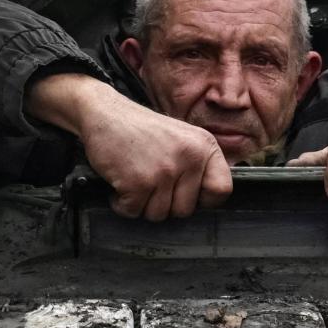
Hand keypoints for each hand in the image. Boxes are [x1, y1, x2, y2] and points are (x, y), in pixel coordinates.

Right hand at [27, 73, 231, 219]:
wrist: (105, 112)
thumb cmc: (141, 130)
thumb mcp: (182, 138)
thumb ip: (197, 165)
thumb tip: (208, 201)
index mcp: (205, 147)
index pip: (221, 190)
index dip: (202, 199)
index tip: (184, 193)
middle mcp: (189, 158)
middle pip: (185, 210)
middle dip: (164, 203)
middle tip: (149, 181)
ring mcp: (165, 171)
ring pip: (158, 215)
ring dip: (141, 203)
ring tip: (135, 178)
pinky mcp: (139, 183)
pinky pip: (133, 211)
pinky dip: (121, 203)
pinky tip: (120, 182)